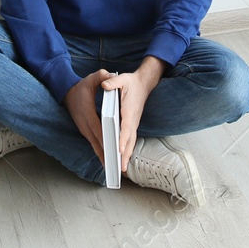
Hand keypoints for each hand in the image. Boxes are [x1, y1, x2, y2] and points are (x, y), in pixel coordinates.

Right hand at [64, 69, 113, 165]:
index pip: (99, 128)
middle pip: (97, 141)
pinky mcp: (85, 131)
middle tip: (116, 166)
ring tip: (114, 169)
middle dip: (107, 154)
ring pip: (95, 146)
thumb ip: (101, 76)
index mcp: (87, 113)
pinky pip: (94, 144)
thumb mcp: (91, 78)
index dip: (107, 139)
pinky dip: (100, 153)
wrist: (66, 93)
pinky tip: (107, 162)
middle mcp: (85, 124)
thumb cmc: (81, 87)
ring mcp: (84, 129)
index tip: (114, 149)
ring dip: (104, 157)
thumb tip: (109, 75)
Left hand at [101, 57, 165, 172]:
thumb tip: (104, 85)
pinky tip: (123, 158)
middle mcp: (133, 119)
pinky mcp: (133, 124)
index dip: (122, 138)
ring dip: (127, 155)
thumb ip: (113, 82)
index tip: (119, 149)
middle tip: (121, 168)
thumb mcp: (122, 79)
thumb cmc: (131, 82)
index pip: (126, 126)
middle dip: (126, 154)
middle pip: (130, 139)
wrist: (144, 83)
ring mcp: (134, 123)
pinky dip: (127, 150)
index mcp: (129, 110)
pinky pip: (130, 139)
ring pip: (131, 141)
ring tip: (122, 169)